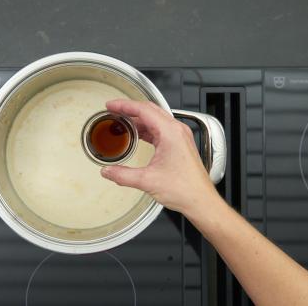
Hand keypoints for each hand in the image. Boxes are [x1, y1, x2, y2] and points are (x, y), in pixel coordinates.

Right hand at [100, 99, 219, 213]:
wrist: (200, 200)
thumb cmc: (185, 189)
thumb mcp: (147, 181)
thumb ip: (123, 175)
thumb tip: (107, 171)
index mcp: (170, 132)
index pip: (144, 110)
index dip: (124, 106)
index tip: (111, 105)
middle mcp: (177, 131)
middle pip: (150, 110)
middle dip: (130, 109)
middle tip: (114, 111)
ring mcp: (180, 137)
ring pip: (155, 119)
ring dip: (138, 119)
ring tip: (122, 123)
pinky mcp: (180, 144)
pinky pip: (160, 129)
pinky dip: (146, 129)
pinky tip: (136, 135)